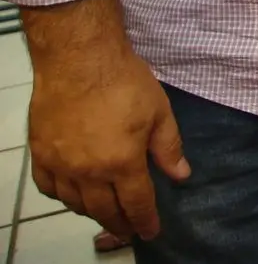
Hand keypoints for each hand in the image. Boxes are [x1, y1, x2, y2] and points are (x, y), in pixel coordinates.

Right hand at [27, 45, 188, 239]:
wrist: (79, 60)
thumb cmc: (125, 82)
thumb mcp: (159, 113)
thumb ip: (169, 148)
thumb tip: (181, 175)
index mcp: (121, 163)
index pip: (136, 203)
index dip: (145, 221)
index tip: (151, 232)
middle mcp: (88, 172)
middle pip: (104, 210)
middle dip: (119, 223)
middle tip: (128, 230)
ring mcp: (60, 165)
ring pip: (75, 203)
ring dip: (92, 213)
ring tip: (105, 214)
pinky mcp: (41, 154)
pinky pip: (48, 187)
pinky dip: (62, 197)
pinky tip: (72, 195)